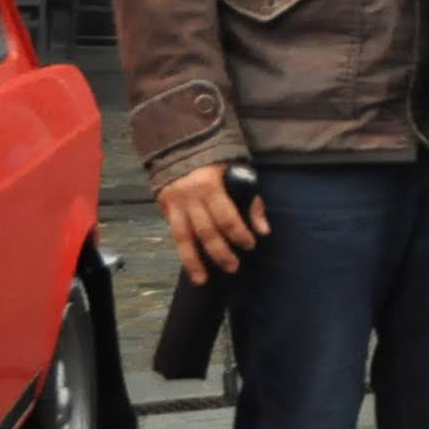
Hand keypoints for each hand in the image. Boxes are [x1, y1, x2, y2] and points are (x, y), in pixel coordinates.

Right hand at [159, 162, 268, 283]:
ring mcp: (174, 203)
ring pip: (183, 238)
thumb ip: (252, 201)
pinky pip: (174, 234)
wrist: (181, 148)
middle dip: (220, 252)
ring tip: (203, 280)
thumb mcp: (239, 174)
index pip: (227, 216)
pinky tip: (191, 267)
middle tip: (233, 267)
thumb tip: (264, 231)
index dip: (239, 233)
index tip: (250, 245)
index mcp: (210, 185)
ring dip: (194, 261)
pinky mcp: (164, 208)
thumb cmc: (217, 165)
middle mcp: (189, 196)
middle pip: (205, 231)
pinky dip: (183, 252)